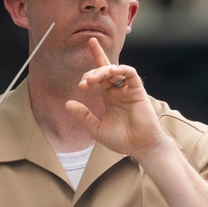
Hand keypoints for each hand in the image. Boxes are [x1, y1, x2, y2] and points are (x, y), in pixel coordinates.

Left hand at [65, 38, 167, 157]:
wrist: (140, 148)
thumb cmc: (122, 140)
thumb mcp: (97, 129)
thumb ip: (83, 116)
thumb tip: (67, 103)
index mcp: (109, 97)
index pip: (98, 77)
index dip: (88, 76)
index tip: (81, 87)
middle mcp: (118, 91)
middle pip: (106, 68)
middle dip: (96, 59)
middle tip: (85, 80)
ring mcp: (128, 90)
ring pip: (116, 70)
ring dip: (103, 70)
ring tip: (93, 79)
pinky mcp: (138, 91)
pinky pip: (131, 74)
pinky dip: (121, 69)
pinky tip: (111, 71)